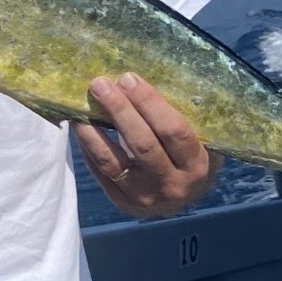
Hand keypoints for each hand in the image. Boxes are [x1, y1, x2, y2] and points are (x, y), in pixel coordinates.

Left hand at [77, 73, 220, 218]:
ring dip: (93, 131)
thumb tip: (143, 80)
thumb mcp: (200, 140)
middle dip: (120, 110)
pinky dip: (88, 147)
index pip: (173, 131)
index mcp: (197, 165)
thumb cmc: (189, 157)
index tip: (129, 78)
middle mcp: (172, 185)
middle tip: (101, 84)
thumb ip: (183, 117)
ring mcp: (144, 197)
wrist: (181, 200)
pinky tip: (81, 126)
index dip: (150, 103)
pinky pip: (100, 171)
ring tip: (80, 106)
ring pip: (113, 162)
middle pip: (142, 145)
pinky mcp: (121, 201)